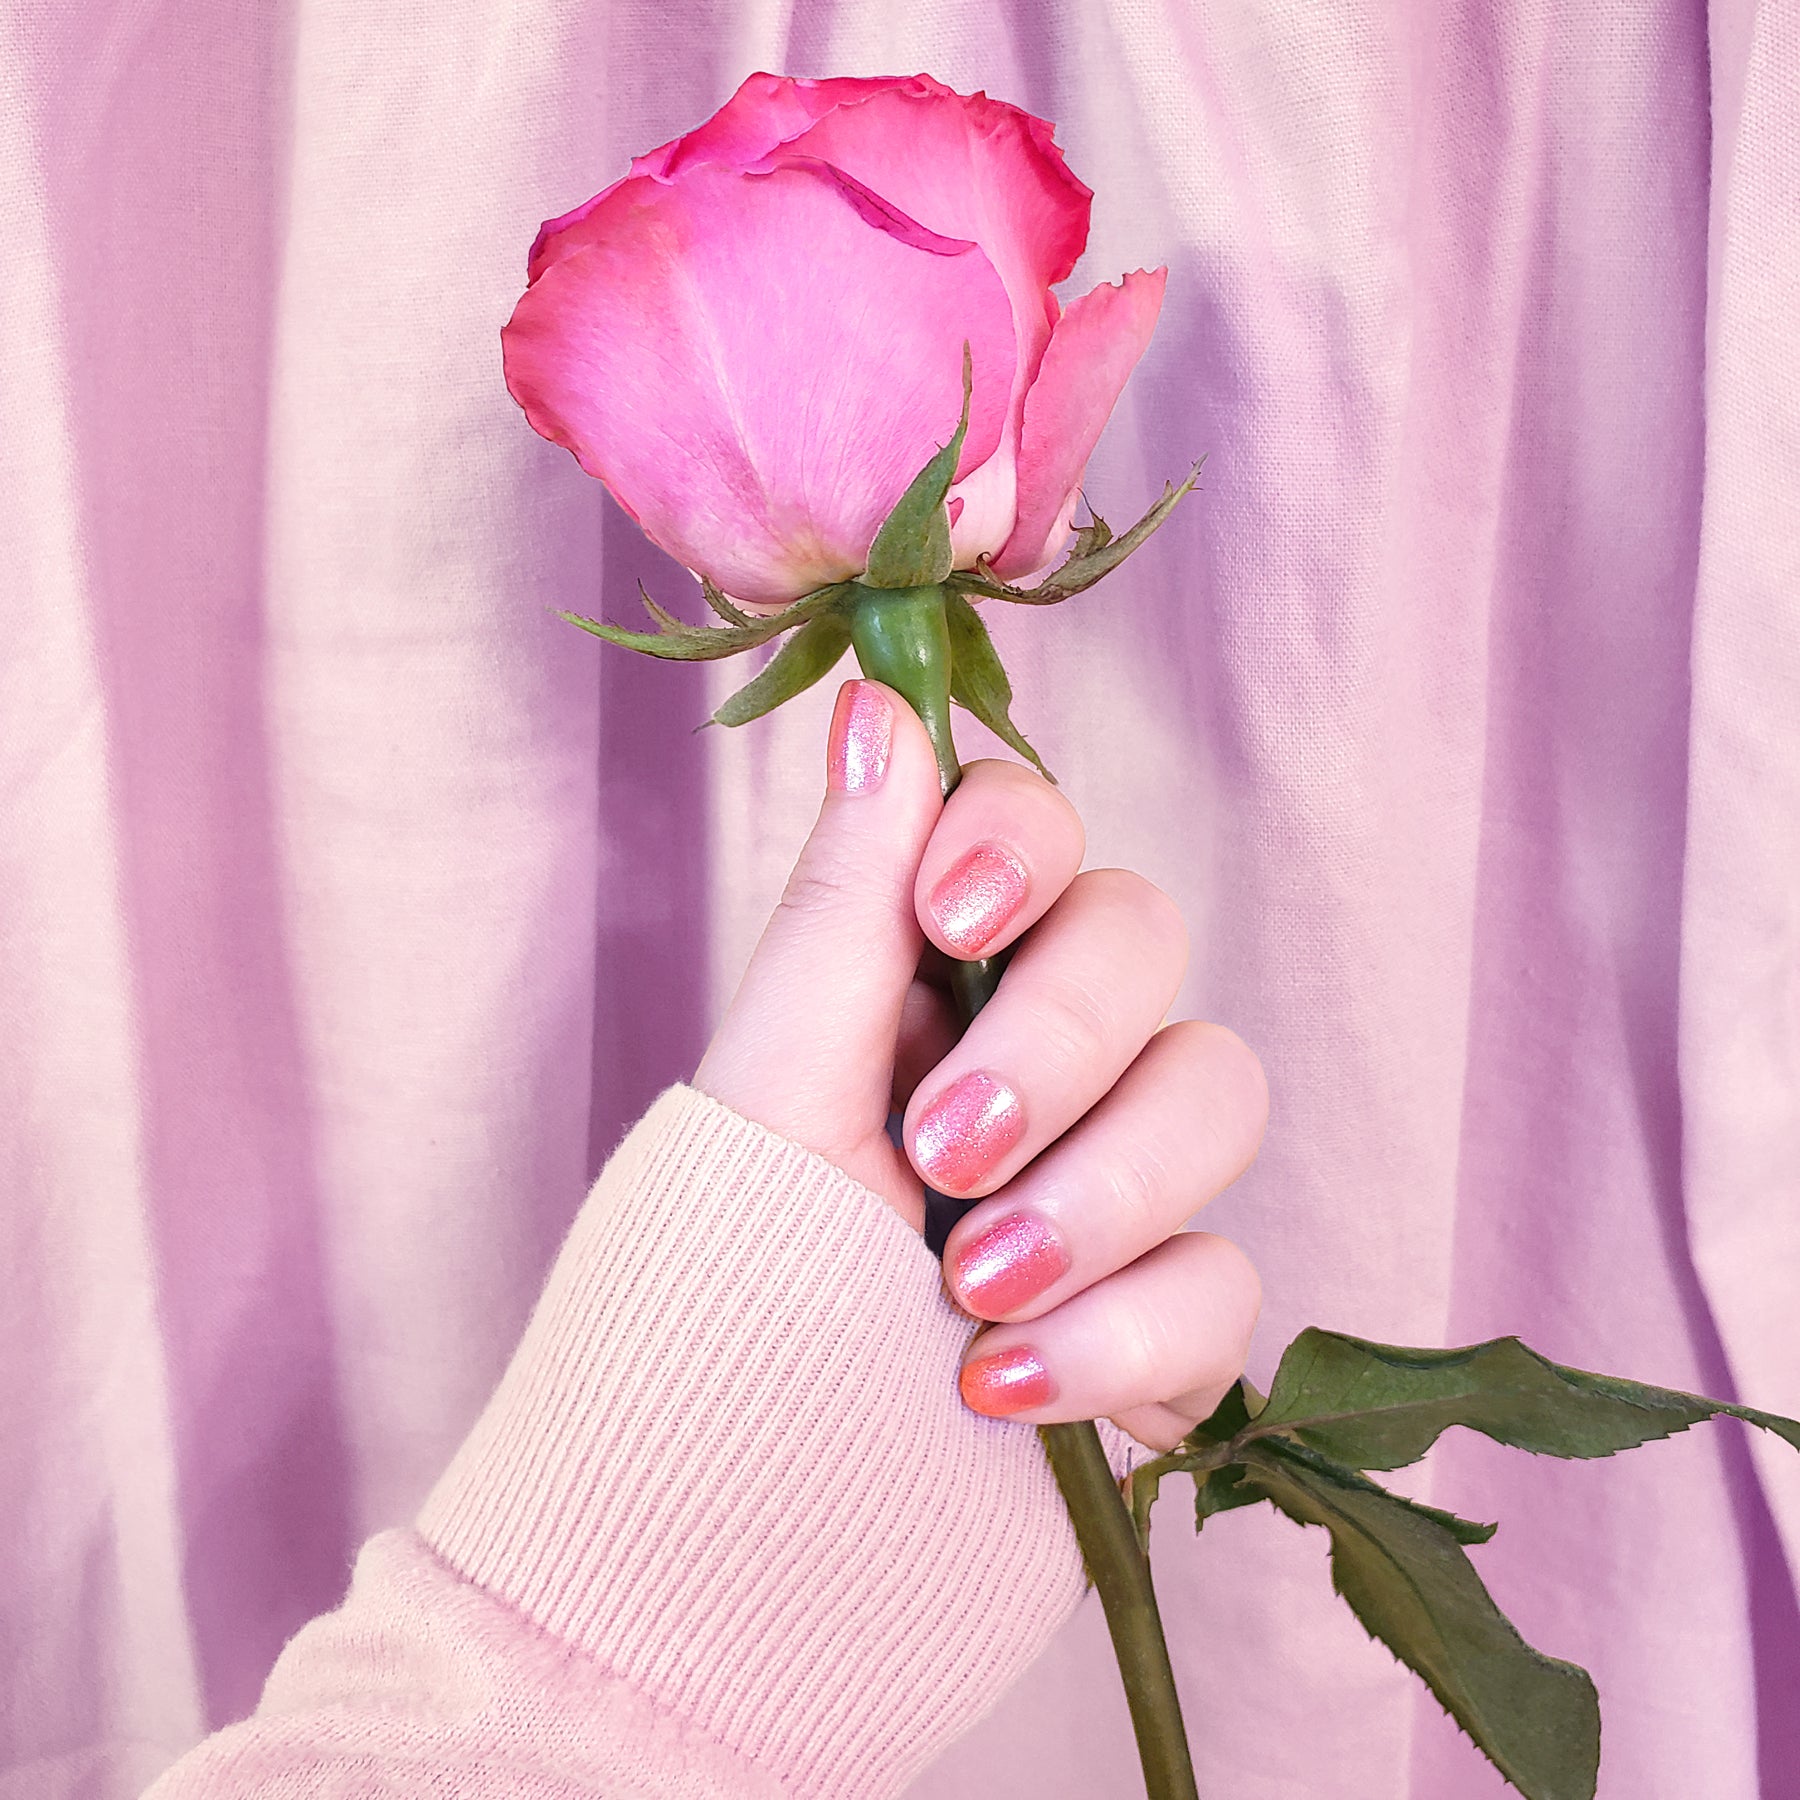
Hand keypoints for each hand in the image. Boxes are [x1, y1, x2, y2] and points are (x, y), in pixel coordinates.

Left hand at [695, 678, 1266, 1451]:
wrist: (723, 1574)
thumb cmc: (705, 1320)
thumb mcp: (768, 1098)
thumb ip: (843, 909)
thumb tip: (877, 707)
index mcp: (913, 990)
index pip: (1031, 835)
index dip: (1020, 846)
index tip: (954, 914)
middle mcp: (1022, 1063)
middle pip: (1142, 947)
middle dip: (1058, 1043)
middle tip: (939, 1156)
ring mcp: (1102, 1191)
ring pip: (1215, 1095)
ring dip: (1101, 1194)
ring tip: (966, 1295)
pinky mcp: (1160, 1326)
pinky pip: (1227, 1280)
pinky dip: (1127, 1335)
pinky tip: (1006, 1398)